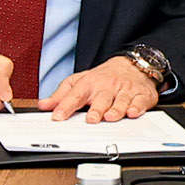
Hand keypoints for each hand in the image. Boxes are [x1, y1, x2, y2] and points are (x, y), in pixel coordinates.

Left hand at [41, 56, 158, 121]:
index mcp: (90, 83)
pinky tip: (132, 112)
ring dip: (116, 109)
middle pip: (101, 98)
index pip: (76, 94)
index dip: (66, 105)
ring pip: (120, 101)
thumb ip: (61, 95)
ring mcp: (125, 90)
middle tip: (91, 119)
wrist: (132, 65)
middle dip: (97, 109)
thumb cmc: (104, 77)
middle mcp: (107, 86)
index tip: (58, 116)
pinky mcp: (141, 95)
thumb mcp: (80, 81)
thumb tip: (44, 105)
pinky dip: (137, 107)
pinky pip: (139, 101)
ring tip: (110, 117)